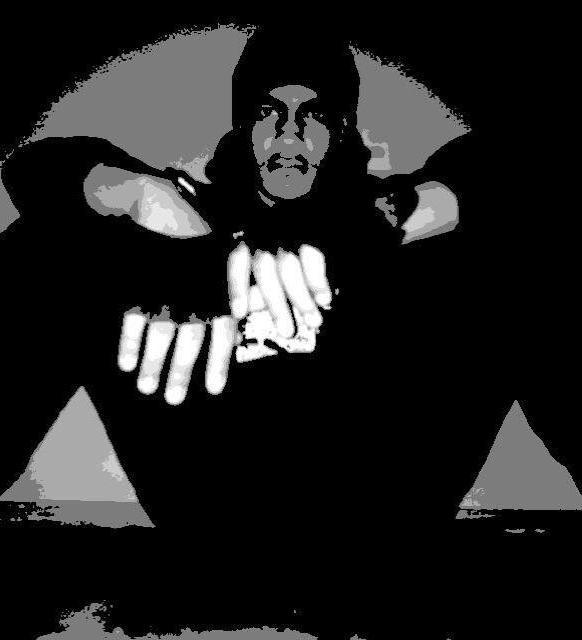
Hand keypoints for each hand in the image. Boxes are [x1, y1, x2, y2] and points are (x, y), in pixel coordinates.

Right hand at [116, 243, 332, 403]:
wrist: (164, 206)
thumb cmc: (202, 233)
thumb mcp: (228, 257)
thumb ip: (237, 287)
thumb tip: (247, 312)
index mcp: (218, 292)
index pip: (222, 335)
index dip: (218, 364)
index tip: (213, 390)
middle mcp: (193, 299)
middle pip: (188, 344)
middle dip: (181, 373)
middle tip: (174, 401)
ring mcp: (164, 296)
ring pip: (159, 338)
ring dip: (153, 366)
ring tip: (147, 389)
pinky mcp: (138, 289)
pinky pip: (132, 322)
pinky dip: (129, 344)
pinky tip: (126, 365)